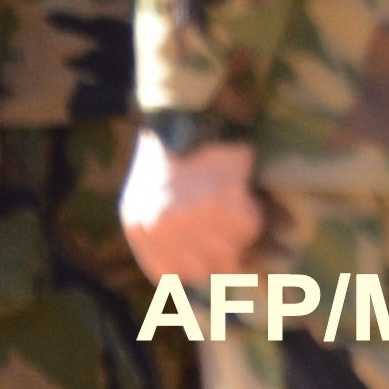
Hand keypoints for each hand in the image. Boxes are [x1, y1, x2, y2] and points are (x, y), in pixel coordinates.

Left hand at [120, 131, 263, 283]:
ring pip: (233, 254)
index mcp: (137, 227)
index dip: (199, 270)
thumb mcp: (147, 199)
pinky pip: (250, 227)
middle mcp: (160, 229)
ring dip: (238, 233)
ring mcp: (190, 219)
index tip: (210, 255)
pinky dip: (252, 211)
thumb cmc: (171, 156)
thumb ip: (165, 241)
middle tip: (221, 221)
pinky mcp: (222, 204)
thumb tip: (207, 280)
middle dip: (223, 252)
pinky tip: (236, 188)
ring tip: (227, 200)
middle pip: (209, 272)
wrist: (186, 108)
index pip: (175, 277)